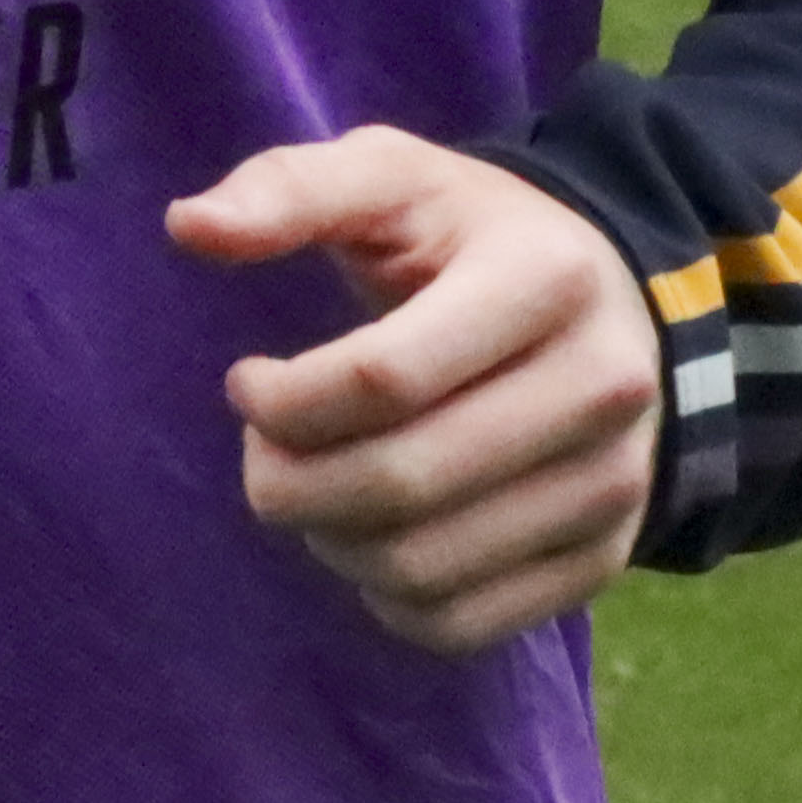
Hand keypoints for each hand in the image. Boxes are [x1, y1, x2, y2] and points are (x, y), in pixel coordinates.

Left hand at [169, 128, 661, 658]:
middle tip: (261, 455)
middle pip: (399, 483)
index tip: (247, 384)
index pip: (385, 380)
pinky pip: (460, 624)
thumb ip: (288, 190)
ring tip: (315, 486)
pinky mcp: (602, 561)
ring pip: (421, 567)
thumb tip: (187, 226)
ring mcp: (612, 484)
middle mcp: (602, 387)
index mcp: (547, 278)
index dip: (283, 401)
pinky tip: (369, 534)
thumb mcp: (393, 178)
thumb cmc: (473, 239)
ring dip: (329, 540)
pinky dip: (384, 598)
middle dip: (288, 484)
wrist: (614, 309)